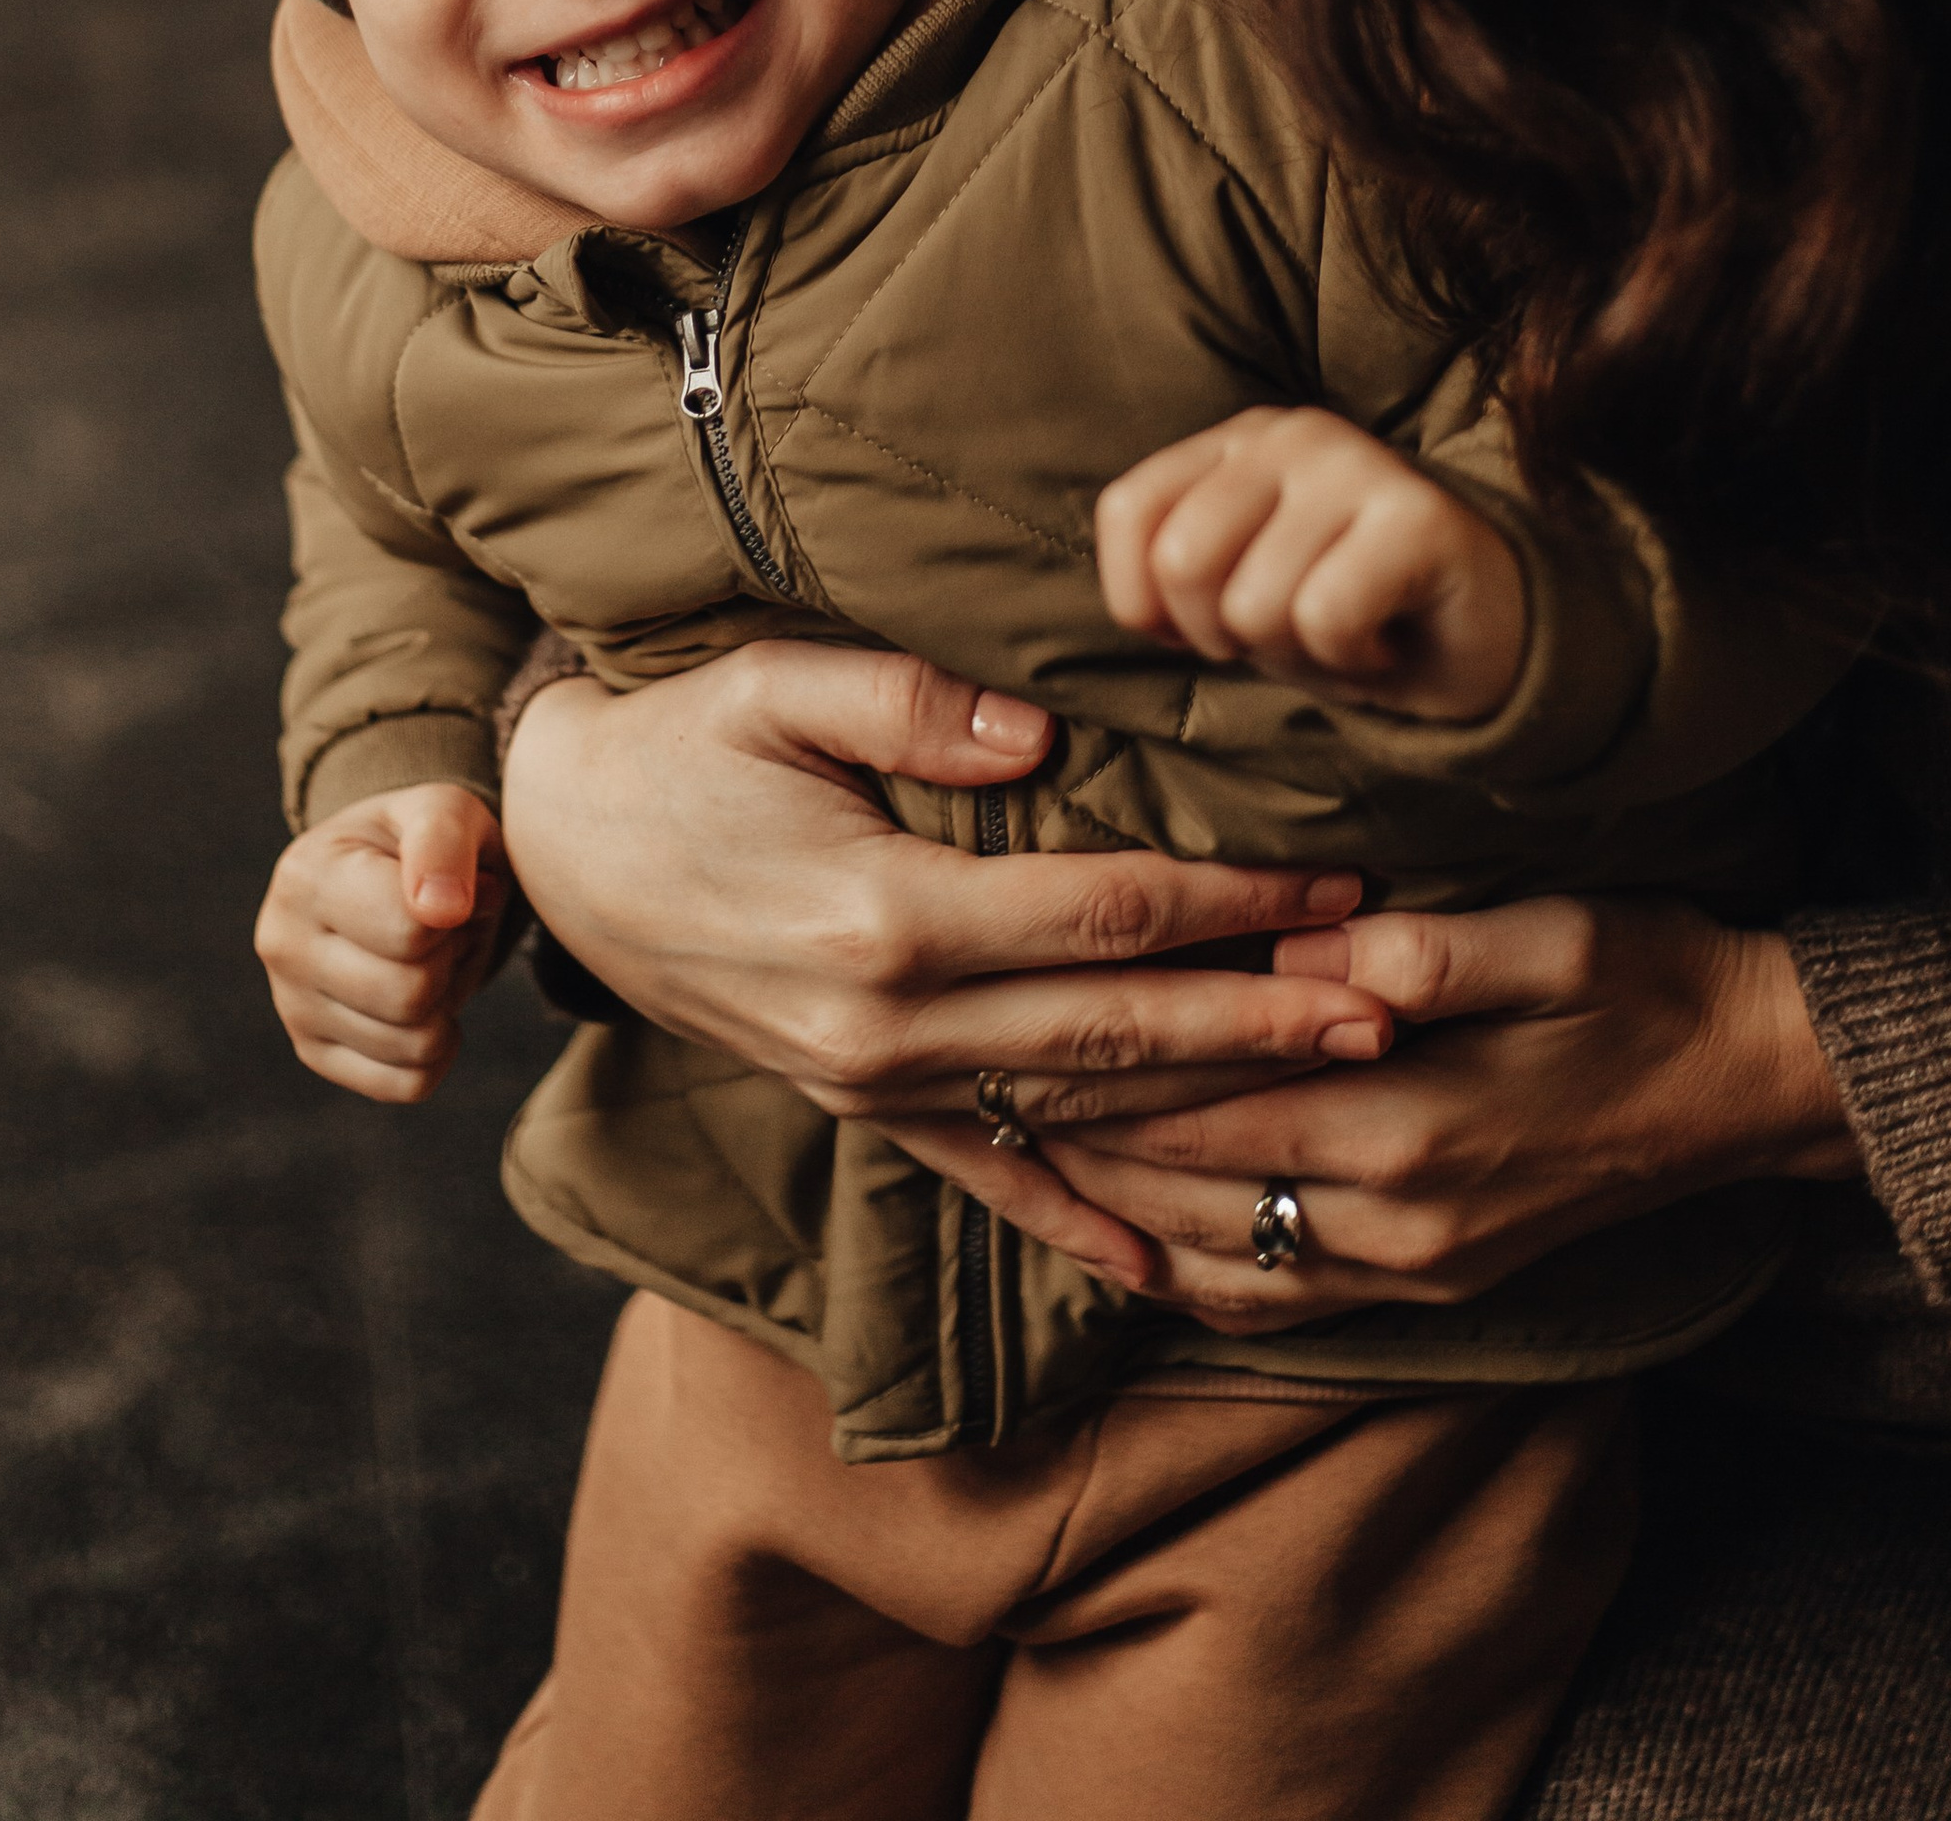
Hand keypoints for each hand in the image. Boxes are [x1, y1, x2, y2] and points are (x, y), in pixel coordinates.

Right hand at [254, 781, 510, 1103]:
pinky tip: (425, 1004)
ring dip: (448, 1002)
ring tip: (429, 955)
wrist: (385, 871)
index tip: (449, 889)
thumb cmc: (421, 842)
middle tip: (446, 928)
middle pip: (411, 995)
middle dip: (451, 961)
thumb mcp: (443, 810)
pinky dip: (439, 1051)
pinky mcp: (315, 1051)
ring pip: (413, 1046)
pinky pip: (407, 1084)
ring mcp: (291, 1006)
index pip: (411, 933)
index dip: (456, 913)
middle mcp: (282, 945)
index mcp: (306, 875)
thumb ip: (444, 844)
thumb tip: (443, 911)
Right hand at [497, 642, 1391, 1132]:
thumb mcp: (776, 685)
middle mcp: (886, 1025)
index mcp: (882, 914)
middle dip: (1264, 1021)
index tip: (1337, 876)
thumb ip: (914, 705)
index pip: (1099, 914)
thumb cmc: (678, 741)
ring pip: (1073, 1111)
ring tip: (1337, 1091)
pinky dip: (1074, 1220)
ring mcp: (871, 1085)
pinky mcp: (858, 1108)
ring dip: (1211, 1106)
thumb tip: (1049, 732)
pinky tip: (1159, 1265)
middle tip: (1393, 1008)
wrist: (557, 845)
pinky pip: (985, 1177)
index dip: (1227, 898)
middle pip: (1114, 1031)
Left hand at [895, 893, 1861, 1319]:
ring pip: (1208, 1256)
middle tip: (958, 1079)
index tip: (995, 1019)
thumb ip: (1428, 948)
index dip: (1093, 1061)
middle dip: (1066, 1134)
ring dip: (1105, 1204)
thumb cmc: (1650, 975)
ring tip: (1008, 1145)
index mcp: (1409, 1124)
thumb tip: (1324, 945)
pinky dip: (1182, 1270)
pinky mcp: (1427, 1285)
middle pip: (1183, 1182)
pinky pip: (1272, 1298)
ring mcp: (1410, 1269)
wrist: (1755, 1085)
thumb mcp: (1552, 930)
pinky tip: (1122, 1234)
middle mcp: (1394, 1221)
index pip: (1204, 1098)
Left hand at [1096, 406, 1526, 716]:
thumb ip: (1171, 577)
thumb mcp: (1238, 592)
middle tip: (1291, 631)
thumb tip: (1140, 603)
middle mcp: (1291, 435)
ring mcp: (1357, 464)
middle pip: (1181, 563)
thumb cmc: (1348, 616)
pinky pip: (1326, 617)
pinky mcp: (1418, 515)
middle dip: (1224, 636)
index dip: (1149, 603)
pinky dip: (1348, 660)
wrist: (1484, 644)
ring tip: (1348, 629)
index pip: (1127, 514)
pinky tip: (1385, 638)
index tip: (1213, 624)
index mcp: (1235, 442)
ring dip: (1298, 654)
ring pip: (1255, 605)